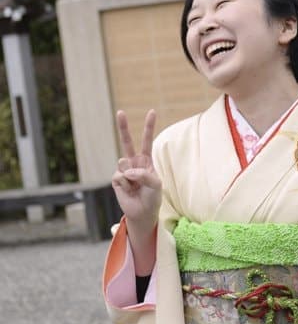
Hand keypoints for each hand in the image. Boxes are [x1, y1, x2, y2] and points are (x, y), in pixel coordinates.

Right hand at [111, 110, 161, 240]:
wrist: (143, 212)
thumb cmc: (152, 197)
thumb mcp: (156, 184)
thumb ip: (144, 174)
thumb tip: (126, 170)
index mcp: (146, 160)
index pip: (147, 140)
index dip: (148, 126)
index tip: (152, 111)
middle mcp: (134, 162)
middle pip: (127, 141)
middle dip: (123, 127)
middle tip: (120, 112)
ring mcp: (124, 170)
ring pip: (124, 162)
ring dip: (132, 176)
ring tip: (136, 186)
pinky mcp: (116, 179)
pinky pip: (120, 176)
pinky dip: (126, 184)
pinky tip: (129, 190)